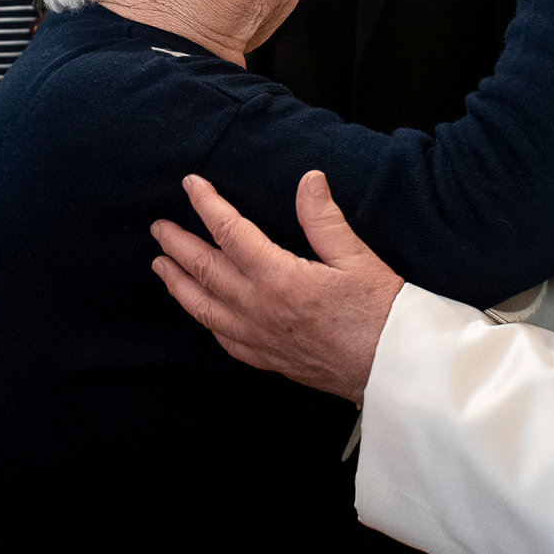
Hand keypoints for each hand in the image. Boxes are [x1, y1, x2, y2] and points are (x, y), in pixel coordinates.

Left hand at [150, 171, 403, 404]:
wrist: (394, 373)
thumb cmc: (382, 316)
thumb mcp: (357, 258)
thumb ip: (325, 219)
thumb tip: (308, 180)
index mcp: (278, 279)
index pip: (229, 232)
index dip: (207, 205)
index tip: (191, 185)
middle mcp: (259, 309)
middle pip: (205, 269)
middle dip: (178, 244)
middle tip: (159, 227)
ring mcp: (259, 338)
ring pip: (203, 307)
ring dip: (177, 283)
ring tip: (160, 266)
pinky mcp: (268, 359)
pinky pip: (223, 338)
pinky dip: (203, 319)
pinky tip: (199, 311)